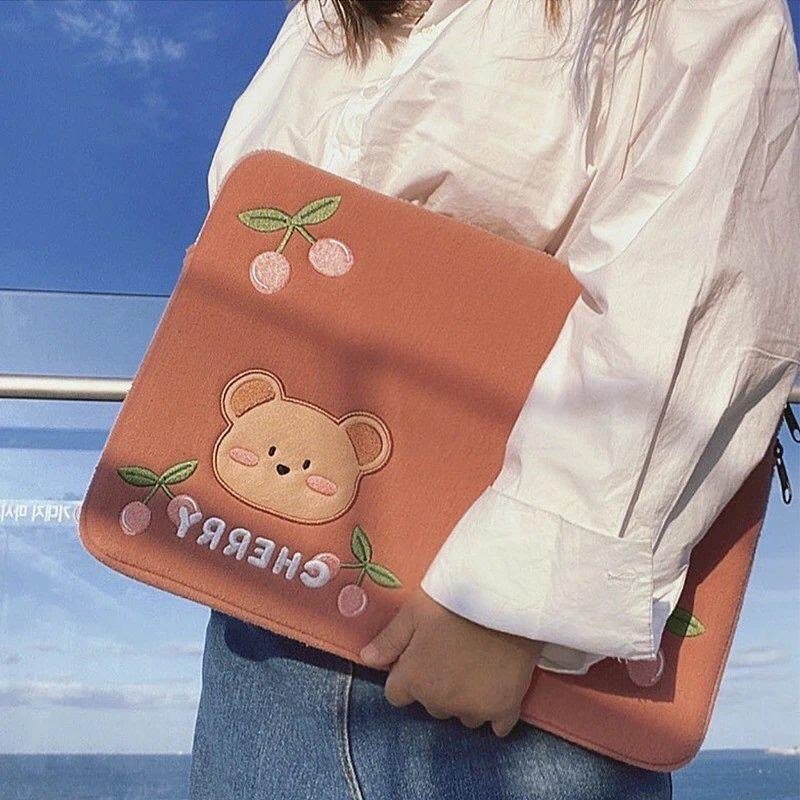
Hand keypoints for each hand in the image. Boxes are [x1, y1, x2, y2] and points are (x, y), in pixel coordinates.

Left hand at [359, 588, 542, 736]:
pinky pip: (498, 726)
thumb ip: (389, 640)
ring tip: (476, 665)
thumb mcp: (413, 612)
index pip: (396, 695)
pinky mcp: (505, 707)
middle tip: (452, 654)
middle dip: (436, 686)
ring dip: (465, 698)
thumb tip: (366, 660)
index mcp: (415, 679)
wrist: (506, 598)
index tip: (421, 657)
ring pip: (463, 715)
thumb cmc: (454, 599)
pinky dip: (496, 711)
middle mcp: (441, 701)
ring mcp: (475, 708)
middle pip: (431, 704)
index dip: (407, 675)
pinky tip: (498, 688)